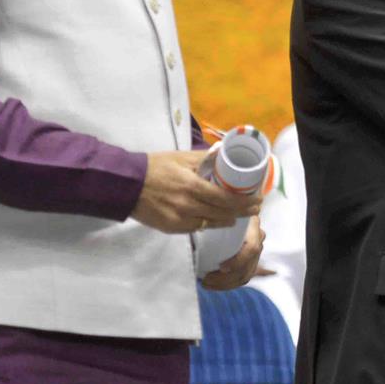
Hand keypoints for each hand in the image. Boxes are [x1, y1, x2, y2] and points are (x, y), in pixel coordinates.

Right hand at [131, 150, 261, 233]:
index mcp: (192, 186)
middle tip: (255, 207)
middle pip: (223, 214)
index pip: (226, 198)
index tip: (258, 199)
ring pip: (212, 223)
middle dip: (242, 212)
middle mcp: (188, 206)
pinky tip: (217, 218)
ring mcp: (179, 220)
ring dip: (228, 219)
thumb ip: (205, 158)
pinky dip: (209, 223)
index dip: (245, 202)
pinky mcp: (172, 228)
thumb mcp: (182, 157)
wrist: (126, 185)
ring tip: (239, 214)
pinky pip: (197, 228)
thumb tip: (226, 155)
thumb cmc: (156, 167)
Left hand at [202, 216, 264, 289]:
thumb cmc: (213, 211)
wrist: (224, 208)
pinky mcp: (251, 260)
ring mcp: (257, 249)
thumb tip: (198, 234)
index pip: (252, 248)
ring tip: (206, 282)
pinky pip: (244, 277)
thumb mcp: (215, 214)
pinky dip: (229, 284)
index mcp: (252, 223)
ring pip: (246, 274)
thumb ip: (213, 223)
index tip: (221, 267)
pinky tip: (214, 283)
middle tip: (205, 279)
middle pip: (249, 265)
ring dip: (226, 283)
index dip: (238, 261)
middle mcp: (258, 236)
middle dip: (227, 278)